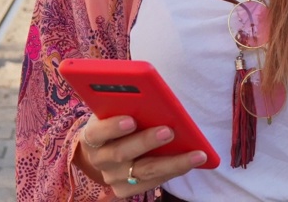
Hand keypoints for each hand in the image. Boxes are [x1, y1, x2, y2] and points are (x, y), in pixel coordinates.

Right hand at [73, 114, 208, 197]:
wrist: (104, 147)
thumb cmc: (115, 119)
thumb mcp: (114, 108)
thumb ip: (126, 104)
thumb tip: (154, 96)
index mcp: (91, 135)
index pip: (96, 132)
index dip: (112, 127)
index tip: (131, 119)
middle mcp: (99, 159)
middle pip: (122, 154)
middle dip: (146, 142)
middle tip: (168, 131)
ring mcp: (112, 177)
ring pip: (143, 172)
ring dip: (171, 162)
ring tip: (196, 153)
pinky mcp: (125, 190)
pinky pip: (152, 183)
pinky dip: (174, 171)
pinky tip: (193, 161)